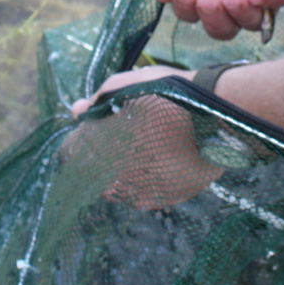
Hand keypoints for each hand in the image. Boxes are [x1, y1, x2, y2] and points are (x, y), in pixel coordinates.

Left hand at [64, 68, 220, 209]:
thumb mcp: (123, 85)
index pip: (71, 152)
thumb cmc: (164, 93)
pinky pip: (146, 190)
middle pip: (94, 170)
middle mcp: (112, 179)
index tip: (98, 125)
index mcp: (96, 150)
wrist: (212, 113)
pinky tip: (163, 156)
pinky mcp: (162, 199)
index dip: (83, 136)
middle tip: (127, 132)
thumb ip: (95, 102)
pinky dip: (149, 177)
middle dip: (103, 153)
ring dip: (124, 168)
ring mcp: (138, 193)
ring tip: (148, 143)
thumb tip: (75, 111)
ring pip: (119, 184)